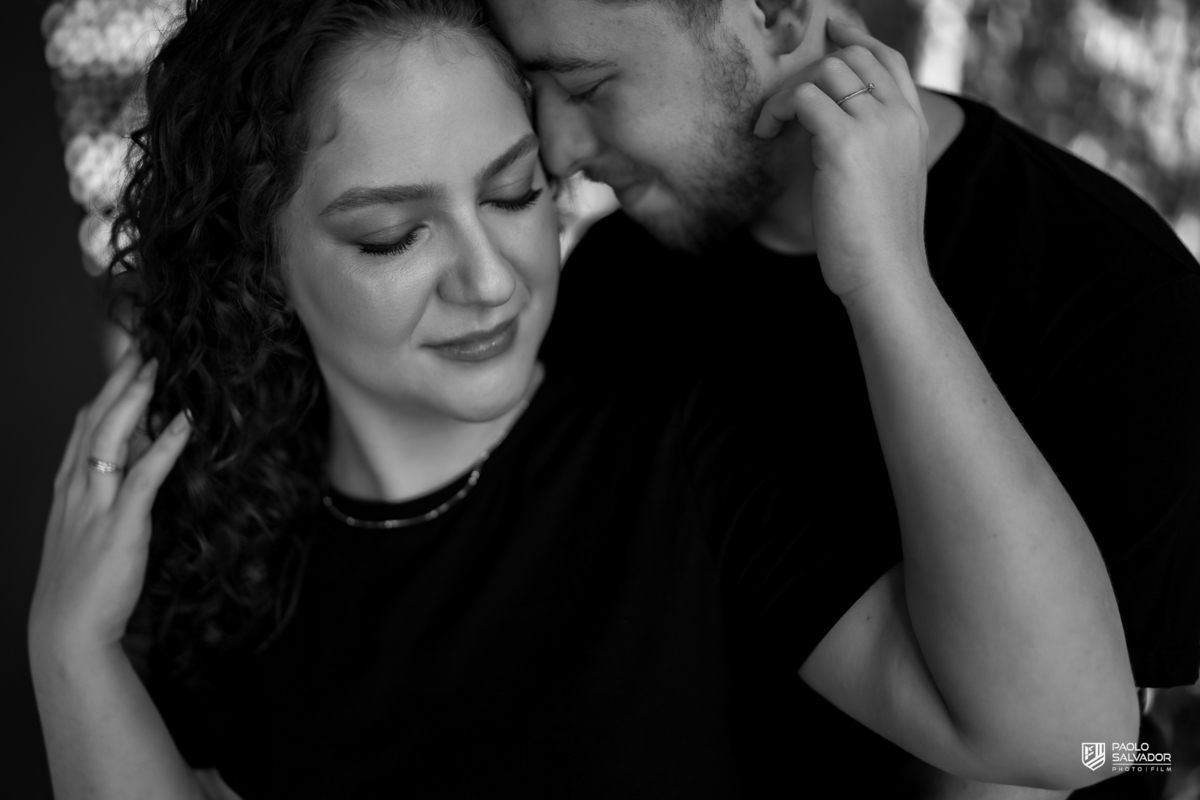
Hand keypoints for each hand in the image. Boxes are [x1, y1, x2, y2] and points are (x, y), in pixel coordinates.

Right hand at [29, 348, 190, 660]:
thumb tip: (144, 451)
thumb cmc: (83, 580)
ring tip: (157, 367)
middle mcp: (77, 488)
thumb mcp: (92, 524)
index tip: (126, 358)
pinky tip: (183, 423)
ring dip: (134, 399)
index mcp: (69, 487)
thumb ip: (112, 488)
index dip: (106, 389)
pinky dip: (164, 446)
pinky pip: (143, 477)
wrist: (65, 630)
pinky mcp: (120, 526)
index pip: (85, 424)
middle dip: (118, 380)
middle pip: (95, 419)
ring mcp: (95, 505)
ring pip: (109, 438)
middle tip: (144, 346)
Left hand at [755, 18, 929, 300]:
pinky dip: (778, 109)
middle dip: (811, 70)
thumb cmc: (878, 241)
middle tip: (784, 105)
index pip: (888, 60)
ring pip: (827, 71)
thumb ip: (873, 147)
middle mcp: (899, 116)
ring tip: (773, 125)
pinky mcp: (845, 142)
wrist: (887, 273)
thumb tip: (831, 129)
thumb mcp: (886, 183)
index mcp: (914, 124)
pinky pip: (803, 98)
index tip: (829, 33)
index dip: (855, 40)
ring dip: (790, 92)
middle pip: (854, 56)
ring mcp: (875, 125)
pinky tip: (767, 134)